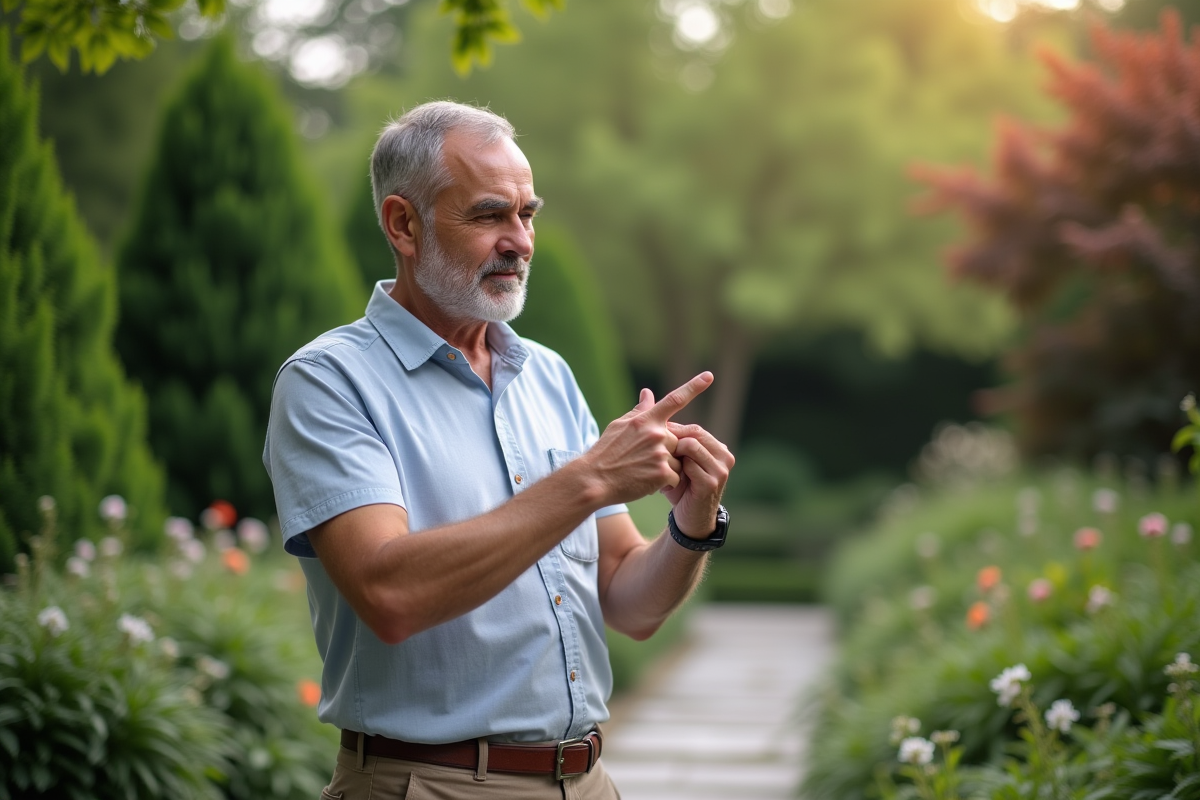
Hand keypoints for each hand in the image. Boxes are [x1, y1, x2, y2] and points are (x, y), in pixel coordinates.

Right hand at [581, 373, 712, 504]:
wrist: (594, 481)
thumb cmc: (604, 453)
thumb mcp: (619, 426)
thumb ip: (639, 411)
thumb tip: (648, 392)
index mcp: (646, 420)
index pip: (674, 399)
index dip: (694, 387)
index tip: (709, 376)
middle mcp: (656, 433)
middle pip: (677, 441)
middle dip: (666, 452)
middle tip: (642, 460)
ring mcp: (660, 453)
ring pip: (677, 461)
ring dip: (665, 468)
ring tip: (641, 472)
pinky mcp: (662, 473)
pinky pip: (675, 477)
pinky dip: (664, 482)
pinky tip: (645, 482)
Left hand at [661, 421, 734, 538]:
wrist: (690, 519)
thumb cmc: (682, 488)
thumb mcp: (681, 462)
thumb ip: (675, 442)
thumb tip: (658, 417)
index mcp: (719, 449)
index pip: (695, 429)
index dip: (673, 431)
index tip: (656, 439)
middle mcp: (725, 457)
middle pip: (695, 433)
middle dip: (673, 439)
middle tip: (656, 449)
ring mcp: (721, 470)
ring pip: (692, 445)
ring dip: (674, 453)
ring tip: (663, 464)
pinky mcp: (711, 482)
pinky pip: (689, 464)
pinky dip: (675, 468)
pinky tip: (667, 476)